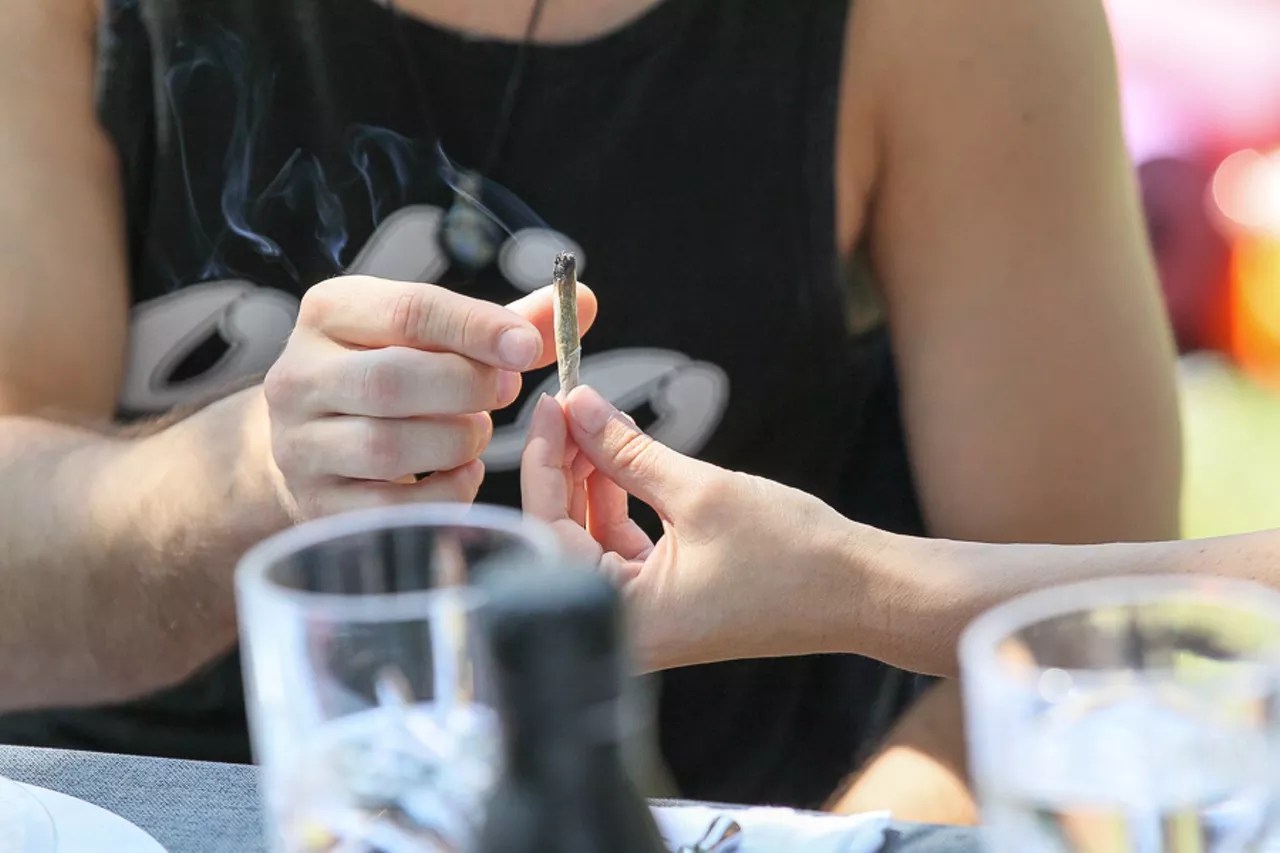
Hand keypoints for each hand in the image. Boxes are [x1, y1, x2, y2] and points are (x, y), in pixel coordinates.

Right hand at [264, 276, 595, 519]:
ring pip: (391, 448)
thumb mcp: (436, 338)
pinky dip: (445, 491)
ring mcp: (300, 446)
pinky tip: (459, 472)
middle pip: (395, 382)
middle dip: (468, 389)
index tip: (528, 345)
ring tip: (474, 432)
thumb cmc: (397, 375)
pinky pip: (395, 507)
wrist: (319, 441)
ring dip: (457, 440)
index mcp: (329, 312)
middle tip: (505, 390)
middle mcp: (297, 376)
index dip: (476, 328)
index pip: (409, 310)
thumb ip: (506, 323)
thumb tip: (580, 301)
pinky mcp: (317, 505)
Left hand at [520, 385, 854, 670]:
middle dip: (568, 466)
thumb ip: (629, 450)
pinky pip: (621, 545)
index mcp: (623, 617)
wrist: (861, 593)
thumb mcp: (700, 491)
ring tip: (600, 421)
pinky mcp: (664, 601)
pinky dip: (620, 500)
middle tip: (573, 406)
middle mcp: (623, 627)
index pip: (550, 532)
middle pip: (565, 535)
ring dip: (594, 478)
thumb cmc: (792, 556)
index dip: (547, 461)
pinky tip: (622, 454)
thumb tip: (581, 406)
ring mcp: (643, 616)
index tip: (552, 406)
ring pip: (592, 535)